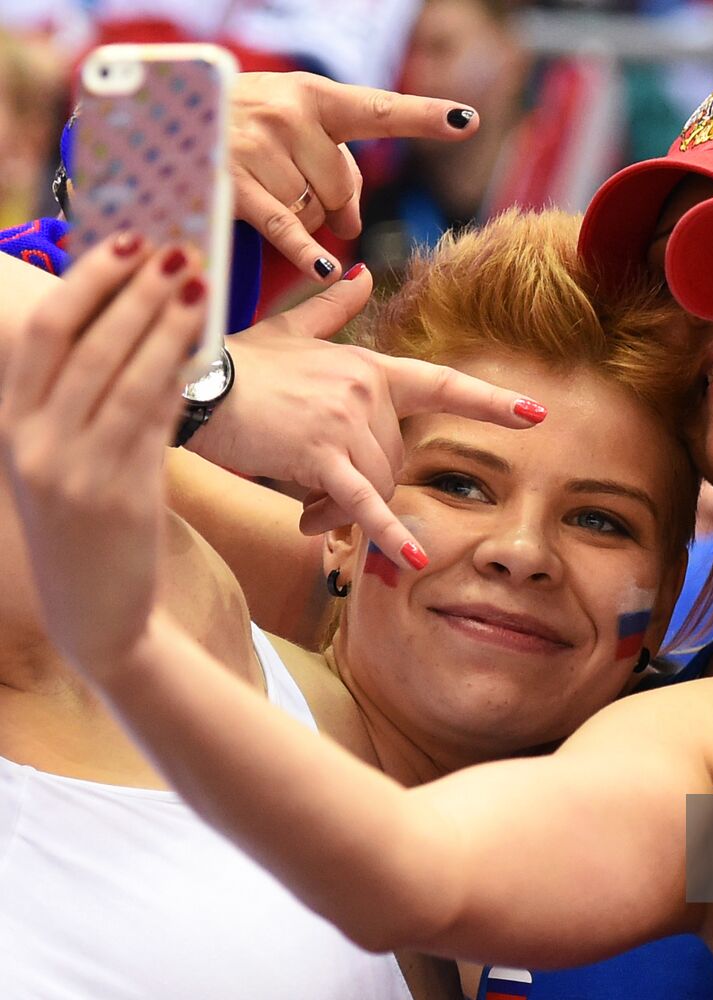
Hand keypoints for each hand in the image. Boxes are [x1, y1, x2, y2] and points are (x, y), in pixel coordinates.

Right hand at [0, 233, 203, 672]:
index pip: (43, 333)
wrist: (96, 618)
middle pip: (79, 341)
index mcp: (16, 425)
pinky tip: (203, 344)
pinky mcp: (116, 495)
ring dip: (161, 319)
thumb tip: (133, 330)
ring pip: (119, 372)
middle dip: (127, 286)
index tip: (127, 241)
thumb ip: (84, 405)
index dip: (85, 280)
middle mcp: (33, 441)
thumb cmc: (92, 532)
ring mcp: (71, 468)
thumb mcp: (67, 463)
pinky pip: (151, 417)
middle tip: (174, 245)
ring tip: (197, 279)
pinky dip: (177, 372)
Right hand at [188, 267, 546, 570]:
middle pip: (394, 461)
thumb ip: (332, 310)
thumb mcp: (289, 331)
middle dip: (362, 487)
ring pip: (374, 485)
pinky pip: (361, 501)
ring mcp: (346, 419)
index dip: (490, 402)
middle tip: (317, 500)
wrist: (187, 381)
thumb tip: (360, 274)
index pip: (442, 385)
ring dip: (341, 510)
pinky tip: (412, 562)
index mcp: (368, 366)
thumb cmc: (236, 362)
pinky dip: (386, 532)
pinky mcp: (318, 453)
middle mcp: (366, 389)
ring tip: (305, 512)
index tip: (536, 416)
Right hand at [230, 72, 479, 280]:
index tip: (468, 121)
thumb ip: (332, 165)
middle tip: (297, 189)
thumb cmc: (236, 126)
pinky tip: (323, 269)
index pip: (380, 111)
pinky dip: (305, 252)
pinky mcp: (232, 184)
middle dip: (331, 202)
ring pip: (315, 213)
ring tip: (261, 191)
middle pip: (344, 188)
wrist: (153, 120)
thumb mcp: (288, 125)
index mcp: (313, 95)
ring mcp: (258, 146)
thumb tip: (351, 227)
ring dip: (301, 218)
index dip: (427, 116)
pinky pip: (286, 229)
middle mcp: (288, 114)